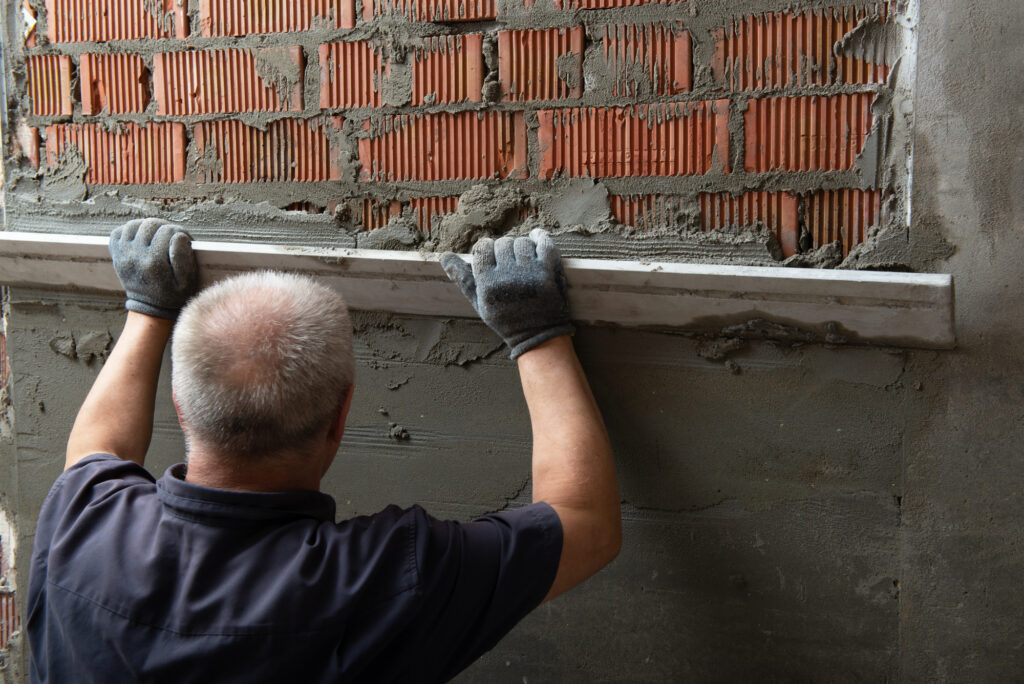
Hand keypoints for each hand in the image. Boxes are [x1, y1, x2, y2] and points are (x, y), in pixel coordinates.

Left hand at [109, 218, 198, 318]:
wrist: (150, 307)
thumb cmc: (172, 294)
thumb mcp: (187, 282)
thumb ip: (184, 258)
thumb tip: (179, 236)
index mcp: (154, 263)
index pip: (168, 231)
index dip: (180, 232)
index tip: (186, 239)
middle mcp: (135, 256)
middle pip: (150, 225)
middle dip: (165, 227)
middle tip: (172, 236)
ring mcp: (123, 255)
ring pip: (134, 225)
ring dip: (147, 227)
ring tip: (157, 235)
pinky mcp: (117, 256)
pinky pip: (118, 232)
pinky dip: (130, 230)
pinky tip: (141, 237)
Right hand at [441, 228, 573, 358]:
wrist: (538, 336)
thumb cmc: (506, 320)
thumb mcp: (479, 304)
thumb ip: (462, 279)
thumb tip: (444, 257)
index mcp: (489, 284)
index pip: (482, 248)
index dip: (486, 249)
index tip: (491, 255)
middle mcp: (508, 276)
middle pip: (502, 243)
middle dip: (504, 250)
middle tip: (509, 262)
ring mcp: (531, 272)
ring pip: (522, 241)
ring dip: (521, 247)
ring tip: (522, 260)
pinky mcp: (550, 270)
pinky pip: (544, 241)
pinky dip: (540, 237)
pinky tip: (536, 239)